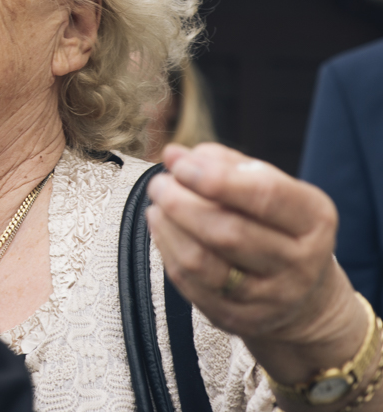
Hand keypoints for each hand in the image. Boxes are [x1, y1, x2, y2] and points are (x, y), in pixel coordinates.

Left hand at [147, 143, 369, 388]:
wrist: (304, 294)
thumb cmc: (274, 223)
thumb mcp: (266, 186)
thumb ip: (222, 164)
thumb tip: (174, 154)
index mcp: (314, 219)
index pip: (265, 195)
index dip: (214, 178)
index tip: (178, 165)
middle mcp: (300, 262)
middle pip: (228, 232)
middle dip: (181, 203)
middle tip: (159, 184)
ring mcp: (270, 297)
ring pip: (202, 262)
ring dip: (168, 227)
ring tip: (157, 204)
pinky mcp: (238, 318)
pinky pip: (189, 283)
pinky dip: (167, 250)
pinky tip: (162, 229)